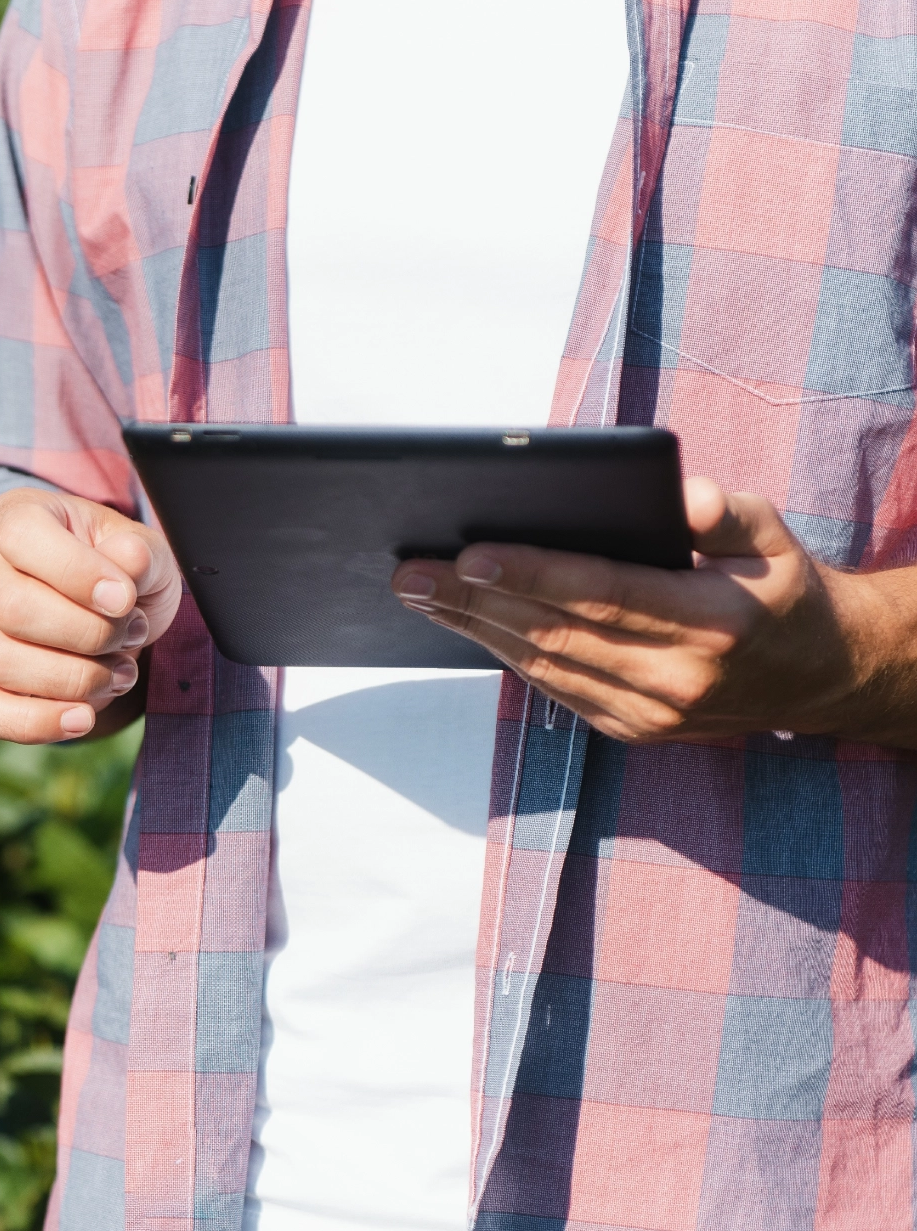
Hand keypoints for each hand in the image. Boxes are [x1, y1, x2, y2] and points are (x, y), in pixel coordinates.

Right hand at [0, 487, 181, 743]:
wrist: (97, 609)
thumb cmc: (116, 571)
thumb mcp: (140, 549)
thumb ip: (140, 553)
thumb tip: (130, 562)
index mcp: (14, 517)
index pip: (23, 536)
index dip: (78, 573)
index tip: (125, 599)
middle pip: (14, 609)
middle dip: (89, 634)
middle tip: (132, 635)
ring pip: (2, 662)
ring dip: (75, 680)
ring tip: (121, 673)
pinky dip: (36, 723)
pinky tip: (82, 717)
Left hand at [392, 476, 916, 747]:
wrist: (821, 679)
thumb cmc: (784, 591)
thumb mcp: (776, 536)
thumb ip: (729, 512)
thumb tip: (684, 499)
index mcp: (711, 620)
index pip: (604, 593)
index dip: (533, 573)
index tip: (470, 553)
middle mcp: (676, 677)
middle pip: (556, 633)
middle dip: (474, 601)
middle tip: (410, 571)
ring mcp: (650, 713)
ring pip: (545, 667)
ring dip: (476, 629)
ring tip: (419, 593)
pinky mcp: (632, 730)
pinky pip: (556, 691)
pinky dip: (508, 654)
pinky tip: (467, 623)